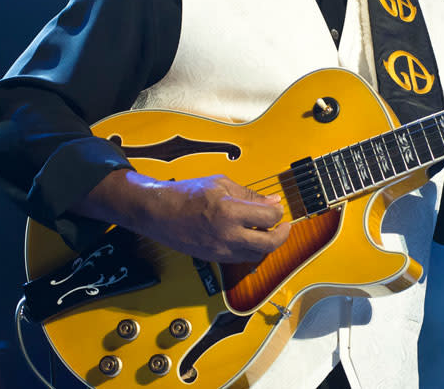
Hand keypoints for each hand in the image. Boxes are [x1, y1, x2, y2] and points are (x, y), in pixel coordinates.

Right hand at [79, 170, 291, 263]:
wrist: (159, 212)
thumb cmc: (187, 194)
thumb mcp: (221, 184)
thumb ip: (249, 195)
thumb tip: (272, 202)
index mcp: (229, 212)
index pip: (269, 218)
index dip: (278, 212)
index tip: (277, 207)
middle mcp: (227, 235)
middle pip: (268, 244)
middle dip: (282, 235)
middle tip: (284, 226)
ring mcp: (220, 250)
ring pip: (256, 255)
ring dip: (266, 244)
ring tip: (265, 230)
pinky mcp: (214, 258)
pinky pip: (240, 259)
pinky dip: (250, 250)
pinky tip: (249, 238)